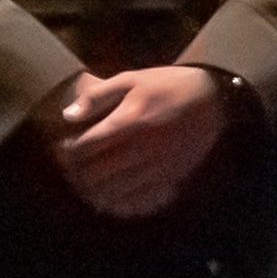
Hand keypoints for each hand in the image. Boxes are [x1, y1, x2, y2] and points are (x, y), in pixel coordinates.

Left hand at [36, 64, 230, 219]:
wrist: (213, 98)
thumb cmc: (167, 85)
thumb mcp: (131, 79)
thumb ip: (97, 96)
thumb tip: (68, 116)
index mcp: (129, 121)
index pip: (86, 147)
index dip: (68, 152)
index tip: (63, 148)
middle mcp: (142, 148)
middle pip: (96, 173)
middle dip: (78, 173)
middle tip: (71, 168)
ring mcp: (158, 165)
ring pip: (114, 190)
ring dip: (95, 189)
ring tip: (86, 182)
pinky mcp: (170, 176)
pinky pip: (138, 197)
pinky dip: (120, 199)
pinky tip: (111, 192)